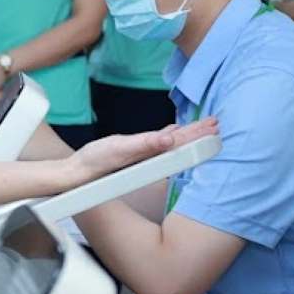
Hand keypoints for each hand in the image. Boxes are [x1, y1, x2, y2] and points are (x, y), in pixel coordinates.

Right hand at [66, 116, 219, 182]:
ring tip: (202, 126)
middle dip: (198, 133)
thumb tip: (170, 139)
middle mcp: (152, 157)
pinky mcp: (135, 151)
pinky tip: (173, 132)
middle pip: (181, 143)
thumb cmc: (97, 161)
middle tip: (216, 122)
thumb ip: (146, 143)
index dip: (199, 136)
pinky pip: (158, 142)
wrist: (78, 171)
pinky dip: (169, 135)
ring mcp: (144, 155)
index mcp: (153, 156)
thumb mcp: (120, 147)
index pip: (182, 145)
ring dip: (187, 133)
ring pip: (172, 142)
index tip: (215, 128)